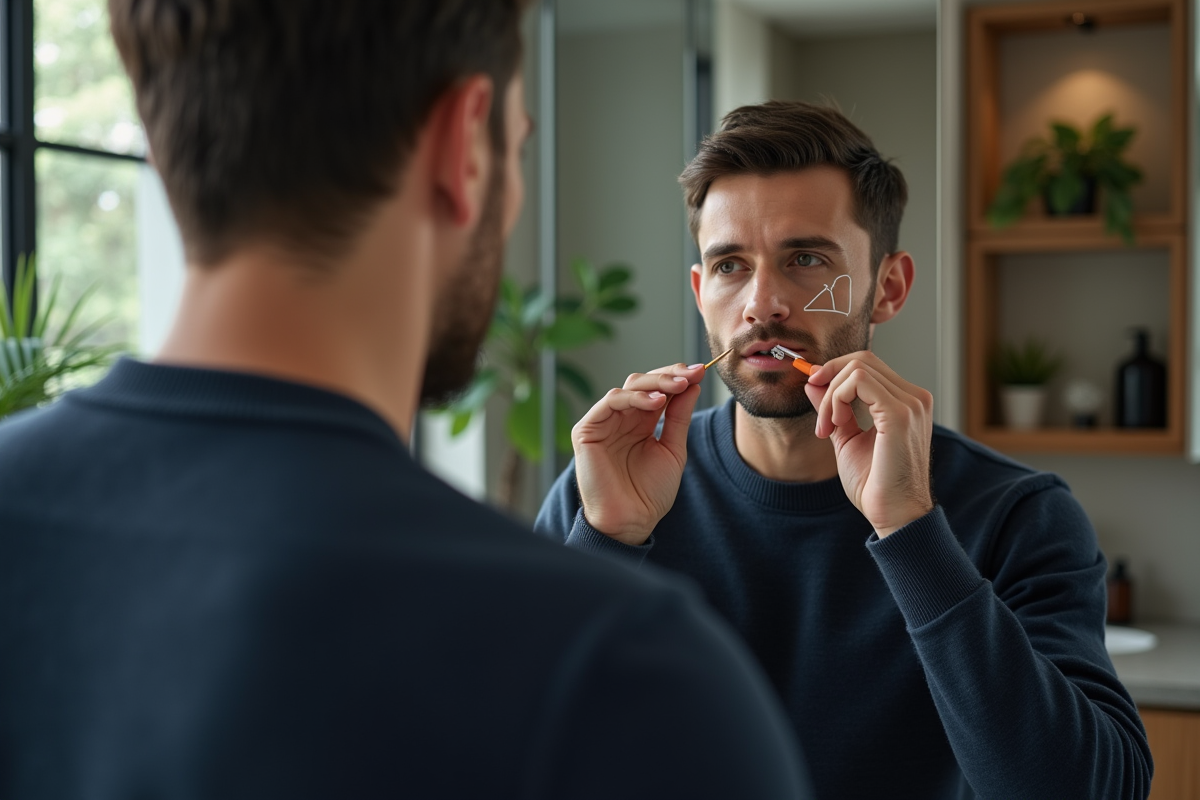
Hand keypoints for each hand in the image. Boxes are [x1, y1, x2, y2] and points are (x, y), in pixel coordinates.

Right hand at [571, 363, 705, 545]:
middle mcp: (622, 419)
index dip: (677, 378)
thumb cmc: (650, 493)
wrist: (632, 521)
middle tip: (691, 374)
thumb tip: (691, 384)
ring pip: (628, 387)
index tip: (700, 372)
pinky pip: (610, 402)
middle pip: (643, 383)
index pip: (657, 390)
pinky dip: (633, 397)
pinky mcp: (587, 430)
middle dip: (669, 375)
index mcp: (641, 423)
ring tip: (678, 386)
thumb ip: (679, 417)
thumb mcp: (673, 449)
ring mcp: (604, 422)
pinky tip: (657, 402)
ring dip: (655, 383)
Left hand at [804, 352, 933, 536]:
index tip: (812, 388)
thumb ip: (833, 408)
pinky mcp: (900, 413)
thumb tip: (812, 382)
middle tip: (818, 414)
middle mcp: (914, 398)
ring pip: (856, 369)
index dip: (834, 371)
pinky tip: (834, 425)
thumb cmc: (875, 484)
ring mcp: (910, 404)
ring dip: (830, 396)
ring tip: (827, 427)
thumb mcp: (846, 437)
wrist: (893, 514)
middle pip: (861, 360)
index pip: (867, 365)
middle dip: (828, 379)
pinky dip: (836, 398)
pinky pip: (858, 381)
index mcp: (906, 401)